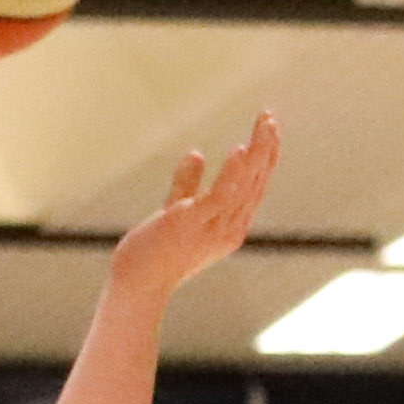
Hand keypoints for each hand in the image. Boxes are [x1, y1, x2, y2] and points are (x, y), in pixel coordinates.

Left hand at [111, 113, 279, 298]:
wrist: (135, 287)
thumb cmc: (153, 255)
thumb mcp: (176, 214)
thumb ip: (186, 186)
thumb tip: (196, 153)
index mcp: (230, 227)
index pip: (255, 189)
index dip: (265, 159)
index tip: (268, 130)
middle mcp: (229, 229)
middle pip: (256, 183)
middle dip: (266, 148)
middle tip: (268, 117)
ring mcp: (213, 229)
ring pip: (245, 185)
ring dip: (257, 152)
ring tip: (265, 123)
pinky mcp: (192, 224)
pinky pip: (221, 195)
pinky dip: (233, 172)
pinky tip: (239, 149)